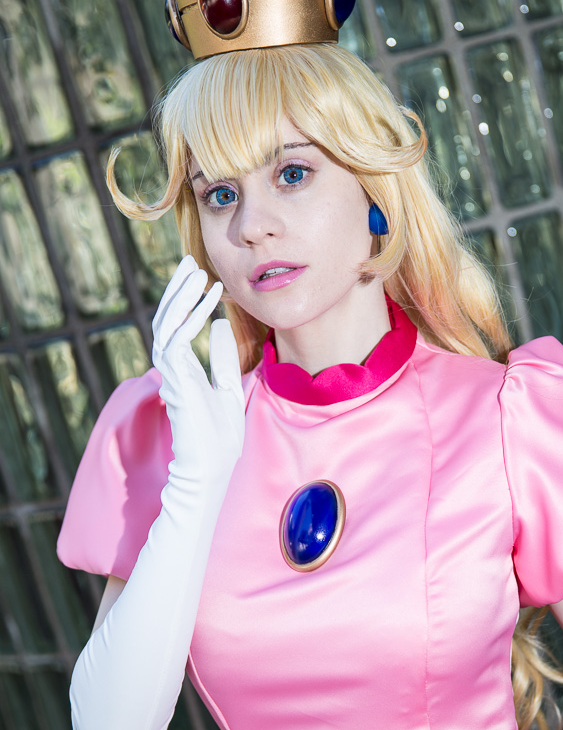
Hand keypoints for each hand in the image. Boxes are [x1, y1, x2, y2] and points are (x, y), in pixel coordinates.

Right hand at [152, 255, 244, 489]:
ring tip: (197, 273)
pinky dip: (192, 318)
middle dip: (178, 289)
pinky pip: (178, 341)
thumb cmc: (219, 437)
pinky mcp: (176, 381)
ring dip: (182, 296)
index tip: (200, 276)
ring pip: (167, 324)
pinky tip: (208, 301)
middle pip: (167, 319)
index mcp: (182, 369)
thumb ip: (223, 357)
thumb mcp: (228, 387)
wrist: (212, 467)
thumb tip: (222, 324)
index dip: (186, 300)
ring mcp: (170, 374)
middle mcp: (171, 369)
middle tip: (190, 262)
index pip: (177, 326)